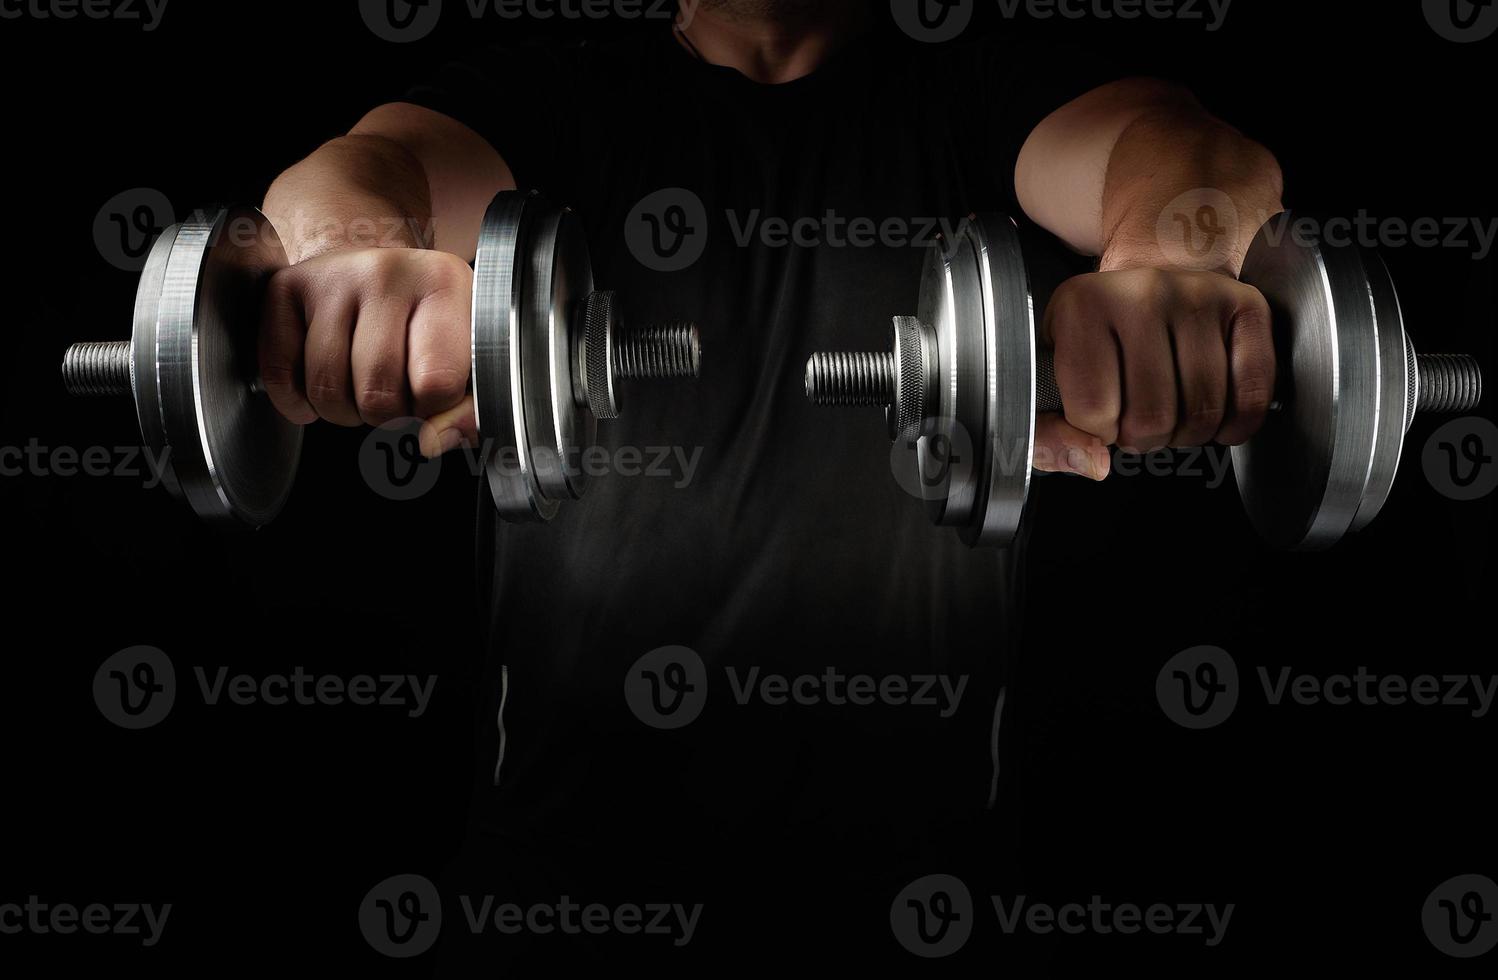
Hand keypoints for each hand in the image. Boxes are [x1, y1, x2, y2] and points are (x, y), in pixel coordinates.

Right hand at [259, 247, 476, 456]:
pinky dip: (296, 401)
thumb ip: (469, 410)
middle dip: (386, 418)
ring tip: (362, 391)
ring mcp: (332, 276)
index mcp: (444, 284)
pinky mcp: (287, 286)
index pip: (436, 383)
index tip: (431, 401)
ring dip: (344, 412)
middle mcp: (386, 272)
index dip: (433, 412)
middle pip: (377, 393)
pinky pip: (279, 372)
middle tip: (395, 399)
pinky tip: (319, 391)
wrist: (380, 271)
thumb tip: (430, 441)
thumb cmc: (428, 323)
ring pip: (326, 388)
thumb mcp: (470, 358)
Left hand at [1036, 267, 1275, 478]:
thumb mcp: (1050, 379)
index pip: (1092, 412)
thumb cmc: (1099, 338)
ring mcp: (1199, 296)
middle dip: (1143, 439)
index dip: (1097, 432)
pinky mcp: (1246, 306)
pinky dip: (1234, 424)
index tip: (1100, 413)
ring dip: (1185, 434)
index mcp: (1081, 306)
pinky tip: (1214, 415)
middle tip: (1137, 419)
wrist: (1153, 275)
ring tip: (1169, 411)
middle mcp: (1142, 292)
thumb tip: (1094, 463)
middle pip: (1152, 418)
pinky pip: (1251, 396)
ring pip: (1202, 413)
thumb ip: (1047, 435)